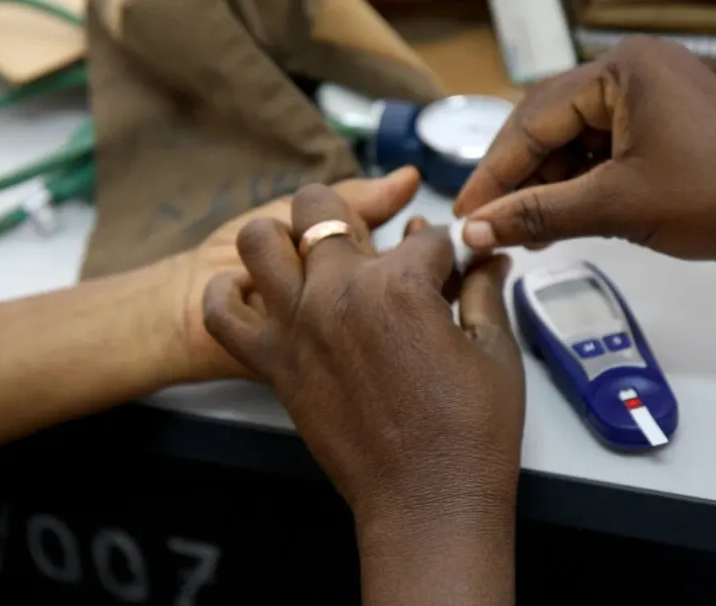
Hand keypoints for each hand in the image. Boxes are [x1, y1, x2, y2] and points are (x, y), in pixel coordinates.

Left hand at [203, 184, 524, 534]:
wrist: (426, 500)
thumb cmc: (470, 430)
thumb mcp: (494, 351)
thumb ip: (482, 290)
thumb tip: (486, 257)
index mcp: (400, 284)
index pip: (425, 237)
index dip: (445, 248)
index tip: (451, 263)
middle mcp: (338, 292)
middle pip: (322, 208)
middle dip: (353, 212)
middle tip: (372, 245)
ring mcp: (296, 325)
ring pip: (260, 241)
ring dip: (284, 236)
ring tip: (311, 258)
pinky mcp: (271, 362)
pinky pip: (221, 313)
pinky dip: (227, 295)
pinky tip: (255, 294)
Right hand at [455, 35, 715, 260]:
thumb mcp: (616, 206)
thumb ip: (538, 215)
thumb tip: (474, 230)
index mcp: (619, 71)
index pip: (532, 122)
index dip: (493, 172)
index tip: (464, 212)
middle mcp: (627, 73)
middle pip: (546, 128)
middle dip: (517, 180)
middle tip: (487, 223)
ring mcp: (643, 97)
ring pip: (568, 143)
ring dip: (543, 189)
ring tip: (523, 232)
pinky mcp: (654, 125)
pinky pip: (595, 153)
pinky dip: (573, 188)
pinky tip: (555, 220)